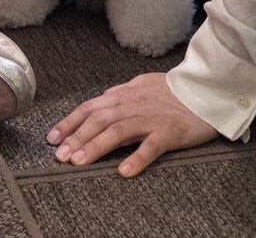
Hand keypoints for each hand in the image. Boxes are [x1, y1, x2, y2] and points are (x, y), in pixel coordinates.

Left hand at [47, 73, 219, 176]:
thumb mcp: (141, 85)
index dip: (69, 122)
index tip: (52, 138)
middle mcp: (132, 106)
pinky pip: (150, 146)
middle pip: (98, 120)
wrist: (203, 90)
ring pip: (117, 132)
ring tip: (78, 161)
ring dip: (95, 146)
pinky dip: (136, 158)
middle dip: (76, 137)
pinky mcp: (169, 132)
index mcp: (123, 95)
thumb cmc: (172, 90)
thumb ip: (120, 93)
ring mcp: (149, 119)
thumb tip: (102, 99)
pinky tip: (123, 171)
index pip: (89, 108)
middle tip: (59, 155)